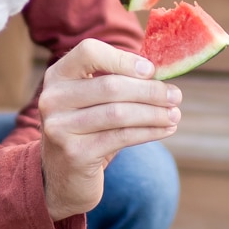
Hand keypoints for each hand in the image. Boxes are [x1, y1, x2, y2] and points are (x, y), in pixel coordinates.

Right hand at [40, 39, 181, 220]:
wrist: (61, 176)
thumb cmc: (87, 130)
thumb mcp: (92, 101)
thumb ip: (117, 81)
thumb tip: (160, 71)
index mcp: (58, 76)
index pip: (89, 52)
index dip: (123, 59)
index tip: (152, 70)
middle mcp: (52, 99)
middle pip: (110, 86)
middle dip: (150, 91)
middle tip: (176, 96)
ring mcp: (60, 127)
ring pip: (118, 114)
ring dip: (154, 113)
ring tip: (175, 114)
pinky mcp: (75, 153)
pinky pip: (121, 137)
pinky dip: (149, 132)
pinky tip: (166, 129)